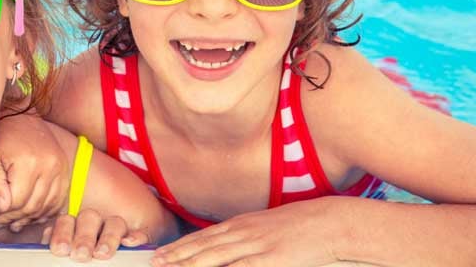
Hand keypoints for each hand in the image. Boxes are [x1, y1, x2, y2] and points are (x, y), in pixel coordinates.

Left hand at [0, 113, 68, 230]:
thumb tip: (0, 206)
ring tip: (10, 221)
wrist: (23, 119)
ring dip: (26, 219)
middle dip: (10, 218)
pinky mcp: (65, 174)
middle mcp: (50, 166)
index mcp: (29, 161)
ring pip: (44, 208)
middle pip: (30, 207)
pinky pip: (56, 203)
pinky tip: (27, 214)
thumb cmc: (3, 137)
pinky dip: (41, 213)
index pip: (15, 201)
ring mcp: (61, 170)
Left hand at [43, 209, 148, 261]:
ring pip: (114, 223)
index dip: (62, 233)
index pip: (66, 220)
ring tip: (102, 253)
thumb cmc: (74, 263)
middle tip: (80, 255)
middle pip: (89, 218)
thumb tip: (49, 246)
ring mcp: (115, 231)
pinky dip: (136, 237)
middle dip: (84, 236)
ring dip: (108, 237)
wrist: (90, 262)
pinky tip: (129, 243)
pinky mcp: (137, 240)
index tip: (60, 250)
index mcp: (73, 227)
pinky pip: (141, 233)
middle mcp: (94, 225)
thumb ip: (60, 247)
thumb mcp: (65, 257)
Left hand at [150, 198, 350, 266]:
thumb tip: (228, 247)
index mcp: (241, 225)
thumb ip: (246, 236)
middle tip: (155, 264)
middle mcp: (243, 233)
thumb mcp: (266, 227)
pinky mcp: (271, 259)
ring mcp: (256, 246)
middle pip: (203, 247)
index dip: (179, 248)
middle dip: (177, 257)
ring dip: (191, 265)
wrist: (328, 222)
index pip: (202, 238)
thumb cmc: (300, 226)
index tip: (161, 255)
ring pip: (216, 258)